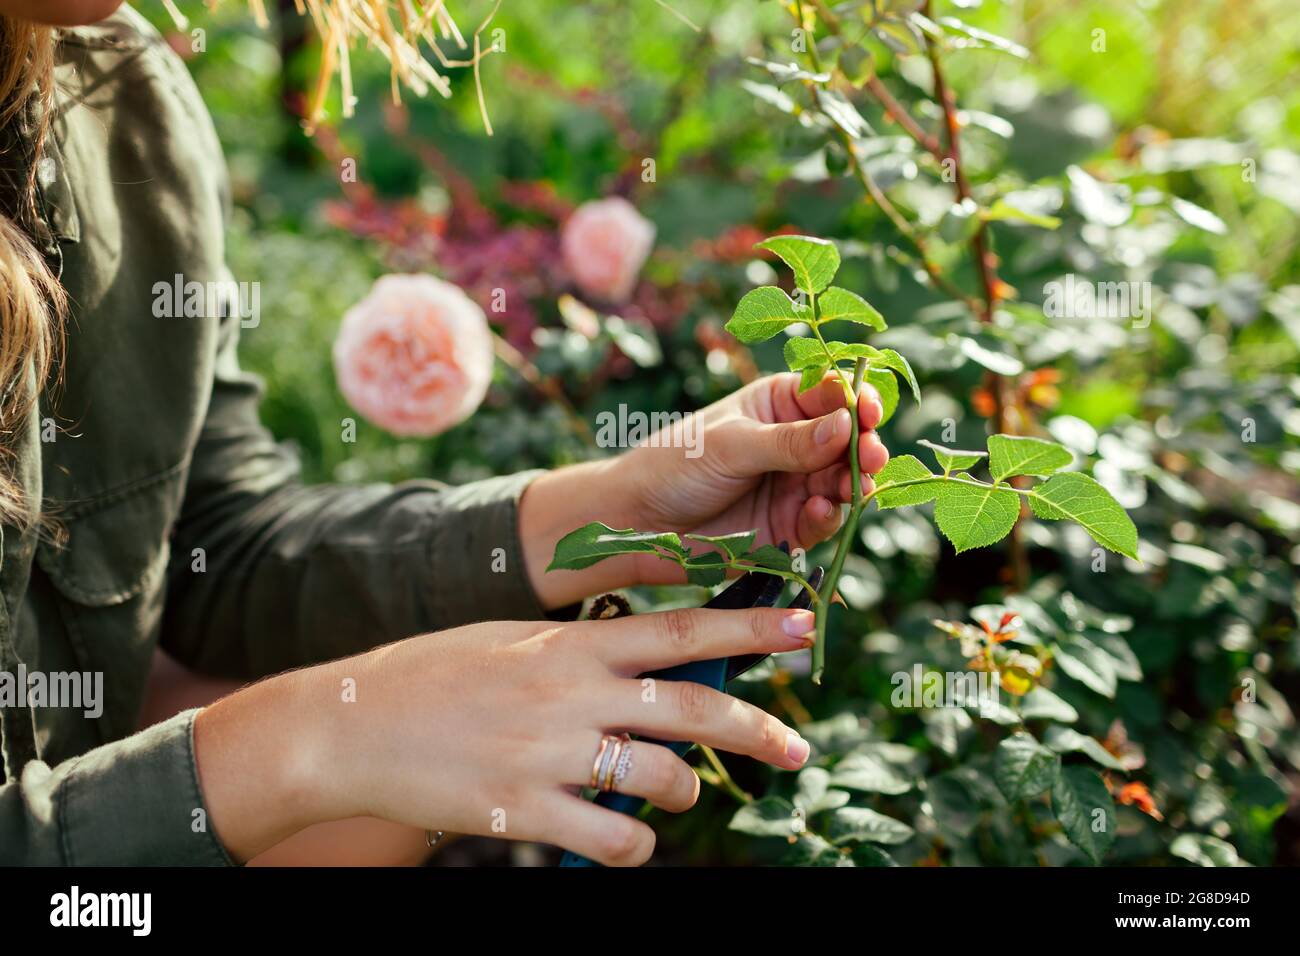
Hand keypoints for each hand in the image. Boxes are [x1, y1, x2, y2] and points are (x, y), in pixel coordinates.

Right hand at [195, 606, 816, 865]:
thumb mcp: (514, 640)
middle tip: (797, 746)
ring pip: (662, 780)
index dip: (750, 626)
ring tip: (683, 794)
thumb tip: (657, 666)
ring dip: (687, 793)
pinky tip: (627, 838)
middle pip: (692, 707)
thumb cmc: (436, 676)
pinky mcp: (523, 810)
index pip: (681, 630)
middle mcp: (570, 692)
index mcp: (570, 642)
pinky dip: (636, 845)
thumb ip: (585, 650)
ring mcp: (548, 752)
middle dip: (757, 727)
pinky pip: (613, 838)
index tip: (804, 624)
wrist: (352, 726)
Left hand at [520, 373, 888, 604]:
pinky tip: (820, 512)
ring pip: (843, 484)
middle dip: (865, 448)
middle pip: (849, 442)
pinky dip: (828, 518)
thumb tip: (847, 425)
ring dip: (853, 485)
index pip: (831, 395)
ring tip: (851, 488)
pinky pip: (822, 522)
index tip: (869, 410)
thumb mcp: (729, 445)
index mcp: (780, 404)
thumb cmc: (674, 464)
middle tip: (872, 456)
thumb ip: (788, 441)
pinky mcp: (789, 527)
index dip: (856, 400)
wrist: (638, 523)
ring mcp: (795, 486)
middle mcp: (796, 443)